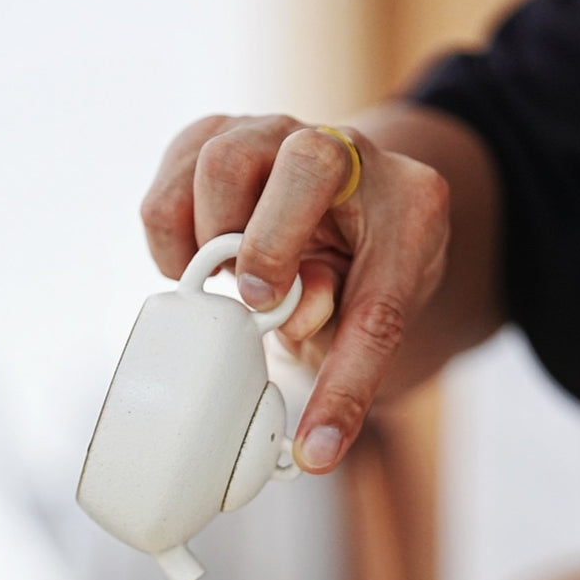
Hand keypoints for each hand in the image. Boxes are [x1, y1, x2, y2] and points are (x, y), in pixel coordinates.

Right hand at [140, 113, 449, 471]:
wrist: (349, 203)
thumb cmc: (364, 269)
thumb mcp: (372, 314)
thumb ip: (345, 334)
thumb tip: (299, 339)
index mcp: (411, 209)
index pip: (383, 301)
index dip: (345, 382)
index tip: (315, 449)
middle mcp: (349, 154)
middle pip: (308, 161)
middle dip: (270, 242)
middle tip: (256, 302)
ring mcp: (281, 131)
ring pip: (224, 155)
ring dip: (208, 236)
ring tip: (220, 281)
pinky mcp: (223, 130)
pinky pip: (178, 161)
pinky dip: (169, 223)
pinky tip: (190, 260)